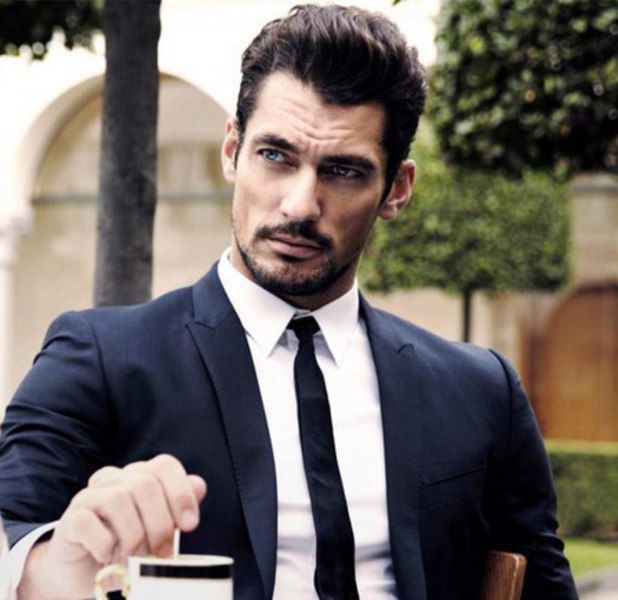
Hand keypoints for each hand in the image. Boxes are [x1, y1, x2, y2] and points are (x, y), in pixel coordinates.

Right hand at [18, 454, 206, 599]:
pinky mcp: (71, 520)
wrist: (85, 574)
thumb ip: (179, 506)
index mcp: (139, 475)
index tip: (190, 526)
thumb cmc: (129, 548)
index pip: (164, 465)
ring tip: (133, 556)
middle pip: (145, 484)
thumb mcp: (160, 529)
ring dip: (133, 535)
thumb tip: (199, 485)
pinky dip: (104, 544)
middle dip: (160, 523)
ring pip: (118, 499)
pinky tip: (108, 556)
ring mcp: (89, 496)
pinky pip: (88, 521)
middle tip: (161, 553)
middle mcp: (114, 479)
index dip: (181, 493)